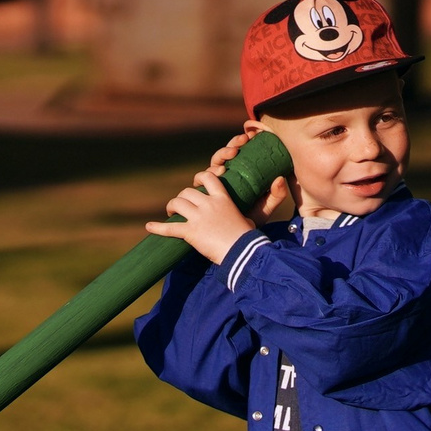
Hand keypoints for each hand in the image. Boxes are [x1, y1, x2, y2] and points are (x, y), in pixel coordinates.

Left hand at [148, 129, 290, 261]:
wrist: (243, 253)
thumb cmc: (251, 237)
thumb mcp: (259, 215)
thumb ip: (270, 197)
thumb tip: (281, 178)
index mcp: (223, 199)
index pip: (208, 178)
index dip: (200, 178)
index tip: (197, 183)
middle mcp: (209, 204)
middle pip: (188, 192)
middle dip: (182, 198)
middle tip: (181, 206)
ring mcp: (198, 218)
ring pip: (177, 204)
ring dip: (172, 208)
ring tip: (171, 214)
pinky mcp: (190, 232)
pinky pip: (169, 228)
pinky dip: (157, 228)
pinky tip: (149, 228)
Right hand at [200, 126, 296, 225]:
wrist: (235, 240)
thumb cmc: (250, 221)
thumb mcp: (266, 208)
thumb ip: (275, 195)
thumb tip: (280, 179)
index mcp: (240, 175)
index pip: (239, 153)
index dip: (242, 142)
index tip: (250, 137)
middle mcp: (225, 177)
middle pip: (225, 154)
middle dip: (231, 145)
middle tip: (240, 144)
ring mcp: (213, 184)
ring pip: (214, 163)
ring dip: (221, 155)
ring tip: (230, 156)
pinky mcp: (203, 193)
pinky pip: (202, 180)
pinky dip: (206, 174)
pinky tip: (216, 173)